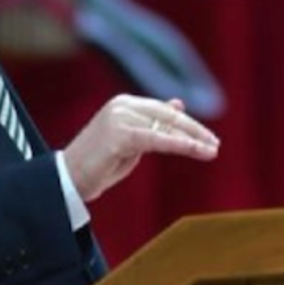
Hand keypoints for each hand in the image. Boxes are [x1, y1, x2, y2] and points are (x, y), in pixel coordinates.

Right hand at [62, 94, 219, 201]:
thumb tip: (178, 105)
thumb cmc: (100, 164)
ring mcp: (119, 117)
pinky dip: (179, 144)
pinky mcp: (119, 134)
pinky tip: (196, 151)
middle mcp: (122, 105)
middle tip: (214, 145)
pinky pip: (157, 138)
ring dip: (192, 140)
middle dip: (195, 131)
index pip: (164, 111)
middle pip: (168, 116)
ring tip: (211, 151)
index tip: (209, 139)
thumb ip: (154, 124)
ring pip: (165, 127)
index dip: (188, 125)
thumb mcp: (133, 142)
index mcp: (124, 104)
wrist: (68, 180)